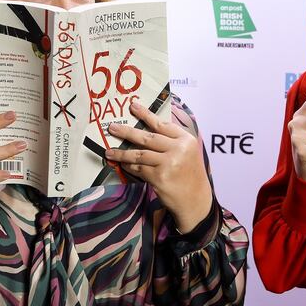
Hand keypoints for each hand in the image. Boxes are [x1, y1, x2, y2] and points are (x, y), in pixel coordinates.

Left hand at [105, 102, 212, 232]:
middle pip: (147, 138)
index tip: (133, 106)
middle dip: (127, 132)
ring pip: (140, 154)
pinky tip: (123, 165)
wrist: (195, 199)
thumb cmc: (189, 174)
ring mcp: (169, 163)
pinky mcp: (159, 177)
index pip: (162, 124)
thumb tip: (146, 130)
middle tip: (112, 128)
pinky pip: (139, 169)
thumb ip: (172, 140)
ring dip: (122, 153)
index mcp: (186, 140)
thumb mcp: (188, 152)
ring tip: (109, 152)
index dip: (146, 115)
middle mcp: (178, 149)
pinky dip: (129, 167)